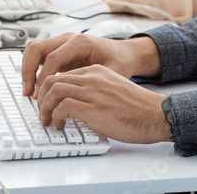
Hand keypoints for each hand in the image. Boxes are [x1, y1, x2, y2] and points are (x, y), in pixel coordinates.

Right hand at [22, 33, 161, 94]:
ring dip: (27, 68)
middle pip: (37, 47)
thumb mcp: (111, 72)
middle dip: (28, 70)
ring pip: (33, 48)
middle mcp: (68, 38)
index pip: (53, 57)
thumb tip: (73, 95)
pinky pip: (38, 54)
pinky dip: (32, 68)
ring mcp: (62, 42)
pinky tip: (35, 85)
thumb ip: (92, 81)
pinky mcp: (59, 49)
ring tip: (28, 90)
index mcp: (80, 42)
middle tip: (28, 92)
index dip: (43, 77)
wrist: (124, 53)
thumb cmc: (119, 62)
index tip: (40, 95)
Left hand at [36, 64, 170, 143]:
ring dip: (45, 108)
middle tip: (42, 113)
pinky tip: (60, 125)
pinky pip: (63, 107)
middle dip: (41, 98)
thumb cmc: (137, 108)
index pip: (62, 74)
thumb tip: (73, 105)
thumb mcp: (112, 90)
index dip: (48, 90)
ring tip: (47, 121)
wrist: (156, 114)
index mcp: (97, 71)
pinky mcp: (94, 109)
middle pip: (52, 79)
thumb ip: (94, 91)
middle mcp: (93, 78)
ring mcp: (93, 92)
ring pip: (54, 91)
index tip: (46, 103)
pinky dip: (56, 117)